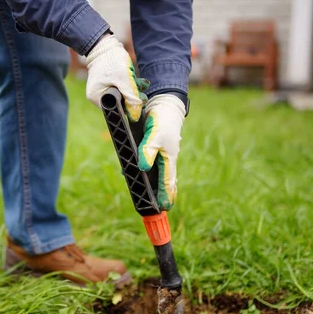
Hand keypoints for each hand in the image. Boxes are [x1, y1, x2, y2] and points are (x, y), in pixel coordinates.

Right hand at [85, 35, 148, 121]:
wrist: (104, 45)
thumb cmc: (111, 60)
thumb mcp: (124, 79)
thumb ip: (131, 97)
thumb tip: (136, 114)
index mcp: (96, 98)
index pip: (115, 110)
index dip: (128, 108)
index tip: (139, 103)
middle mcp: (96, 96)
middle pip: (118, 103)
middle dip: (132, 97)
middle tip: (143, 92)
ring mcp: (100, 89)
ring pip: (120, 95)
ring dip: (132, 90)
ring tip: (142, 83)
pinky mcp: (106, 83)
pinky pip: (118, 88)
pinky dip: (127, 85)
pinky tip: (136, 80)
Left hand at [138, 94, 185, 209]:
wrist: (165, 104)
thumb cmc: (162, 120)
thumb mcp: (154, 135)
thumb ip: (147, 151)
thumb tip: (143, 168)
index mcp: (169, 158)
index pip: (168, 181)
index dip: (166, 195)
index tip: (165, 208)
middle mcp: (167, 158)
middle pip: (167, 181)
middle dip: (165, 194)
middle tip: (162, 209)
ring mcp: (163, 154)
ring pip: (162, 174)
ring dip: (160, 186)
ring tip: (158, 199)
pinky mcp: (157, 148)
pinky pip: (156, 165)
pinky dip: (153, 174)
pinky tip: (148, 178)